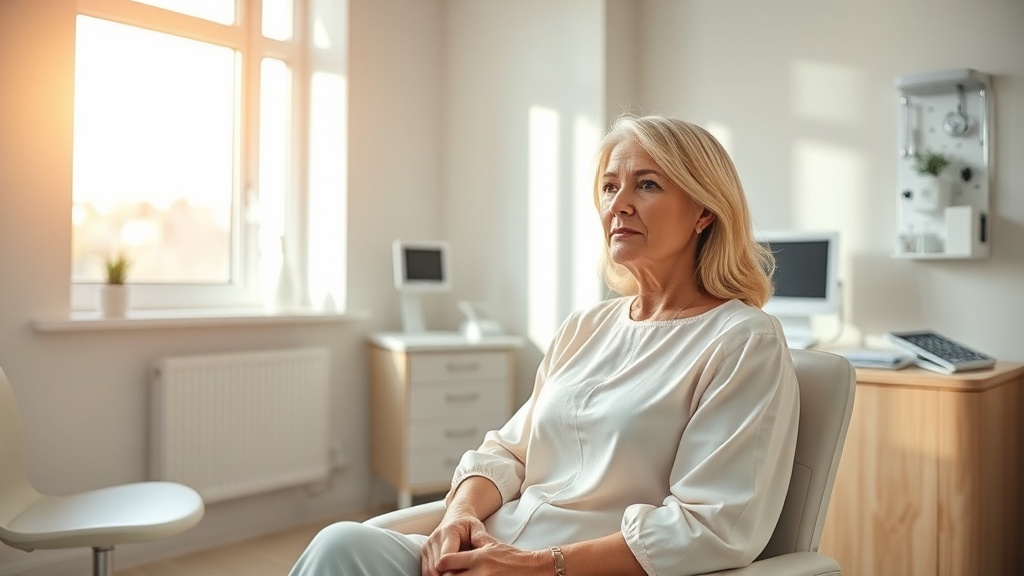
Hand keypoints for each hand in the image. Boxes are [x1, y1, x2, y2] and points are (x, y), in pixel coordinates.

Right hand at [420, 511, 487, 575]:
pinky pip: (426, 570)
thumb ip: (479, 538)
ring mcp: (428, 545)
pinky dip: (434, 575)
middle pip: (437, 566)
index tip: (463, 573)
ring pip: (429, 570)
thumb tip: (483, 549)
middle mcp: (436, 538)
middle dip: (447, 575)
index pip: (446, 557)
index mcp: (449, 532)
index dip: (453, 570)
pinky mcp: (425, 551)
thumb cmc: (469, 524)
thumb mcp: (477, 527)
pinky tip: (446, 575)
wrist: (457, 516)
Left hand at [433, 530, 547, 574]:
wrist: (532, 568)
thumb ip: (476, 540)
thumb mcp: (492, 543)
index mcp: (478, 557)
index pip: (447, 561)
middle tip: (451, 574)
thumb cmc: (512, 556)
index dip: (441, 564)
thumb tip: (461, 539)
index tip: (442, 566)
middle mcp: (480, 572)